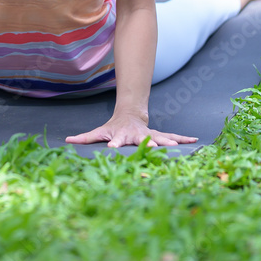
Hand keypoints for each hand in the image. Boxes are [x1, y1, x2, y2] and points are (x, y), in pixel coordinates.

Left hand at [65, 112, 198, 148]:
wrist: (130, 113)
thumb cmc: (113, 127)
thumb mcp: (98, 131)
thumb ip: (84, 137)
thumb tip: (66, 141)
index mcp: (122, 135)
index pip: (117, 139)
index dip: (115, 143)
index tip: (113, 147)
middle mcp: (137, 134)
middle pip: (143, 139)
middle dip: (150, 143)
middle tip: (158, 148)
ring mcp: (149, 133)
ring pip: (160, 137)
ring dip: (169, 142)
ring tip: (177, 146)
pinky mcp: (158, 135)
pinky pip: (171, 136)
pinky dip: (182, 138)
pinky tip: (194, 140)